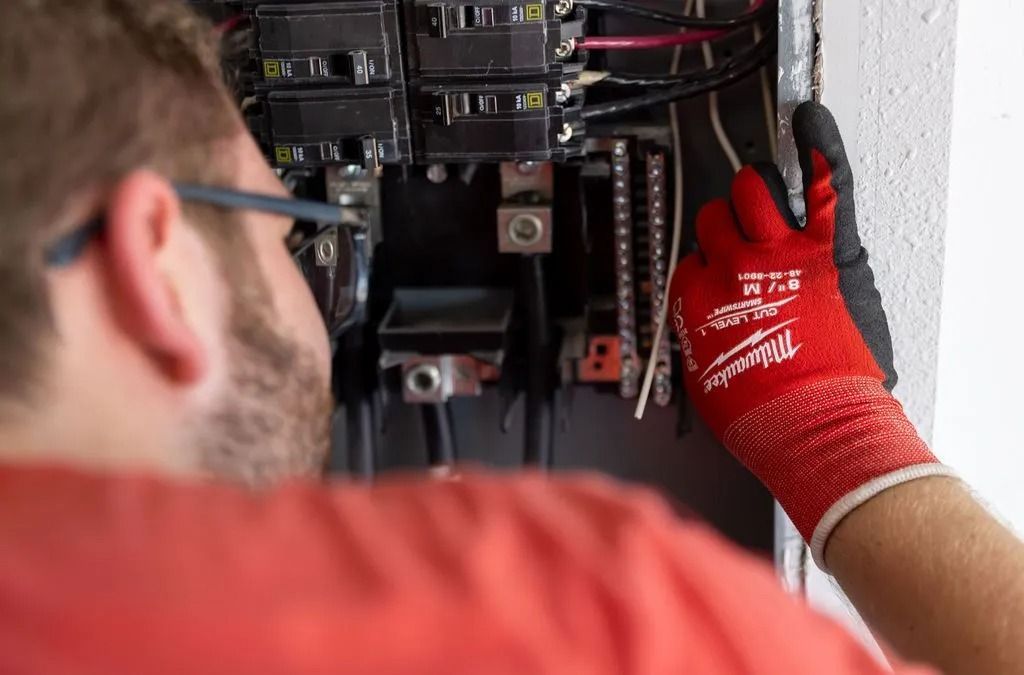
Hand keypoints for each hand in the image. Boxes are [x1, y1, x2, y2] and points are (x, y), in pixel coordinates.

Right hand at [667, 101, 954, 567]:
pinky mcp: (828, 250)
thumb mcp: (704, 381)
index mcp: (698, 299)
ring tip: (766, 201)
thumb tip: (701, 329)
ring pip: (754, 189)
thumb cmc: (763, 417)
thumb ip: (699, 338)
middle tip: (740, 237)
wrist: (813, 429)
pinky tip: (809, 122)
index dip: (706, 265)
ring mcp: (780, 253)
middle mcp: (732, 267)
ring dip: (757, 194)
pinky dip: (818, 147)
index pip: (690, 258)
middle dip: (725, 226)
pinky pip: (824, 183)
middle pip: (714, 217)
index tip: (716, 272)